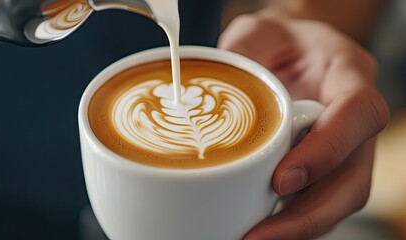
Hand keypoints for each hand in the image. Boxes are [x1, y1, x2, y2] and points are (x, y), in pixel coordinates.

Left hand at [219, 9, 389, 239]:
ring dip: (298, 227)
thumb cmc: (277, 39)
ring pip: (338, 198)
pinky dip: (291, 221)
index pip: (357, 115)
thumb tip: (198, 97)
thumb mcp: (257, 32)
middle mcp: (352, 120)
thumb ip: (240, 57)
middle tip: (259, 235)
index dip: (327, 153)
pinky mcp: (322, 166)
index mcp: (348, 76)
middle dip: (309, 215)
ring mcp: (342, 147)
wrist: (291, 48)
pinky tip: (260, 231)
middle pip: (354, 177)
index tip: (281, 181)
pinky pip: (316, 199)